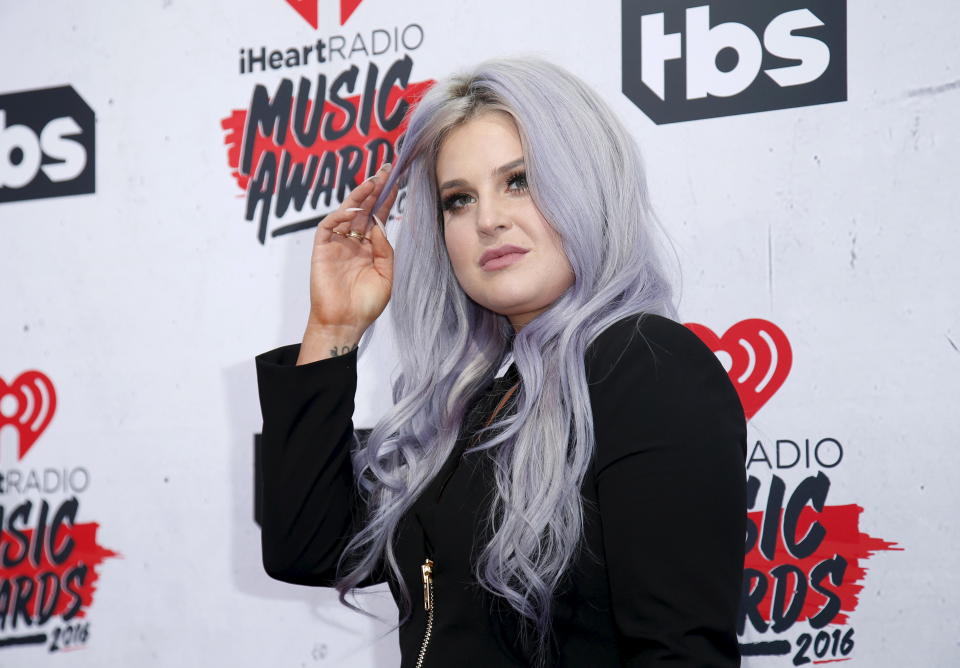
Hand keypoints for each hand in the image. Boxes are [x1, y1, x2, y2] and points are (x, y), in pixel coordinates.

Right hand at [305, 162, 399, 337]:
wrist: (345, 323)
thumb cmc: (366, 304)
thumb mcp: (385, 275)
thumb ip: (384, 249)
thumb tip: (379, 225)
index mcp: (369, 248)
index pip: (377, 217)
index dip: (386, 199)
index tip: (396, 181)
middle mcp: (353, 242)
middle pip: (363, 210)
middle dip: (374, 190)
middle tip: (385, 170)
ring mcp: (337, 244)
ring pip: (347, 213)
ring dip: (359, 197)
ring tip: (373, 182)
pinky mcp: (321, 249)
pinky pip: (328, 226)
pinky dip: (339, 215)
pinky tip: (353, 208)